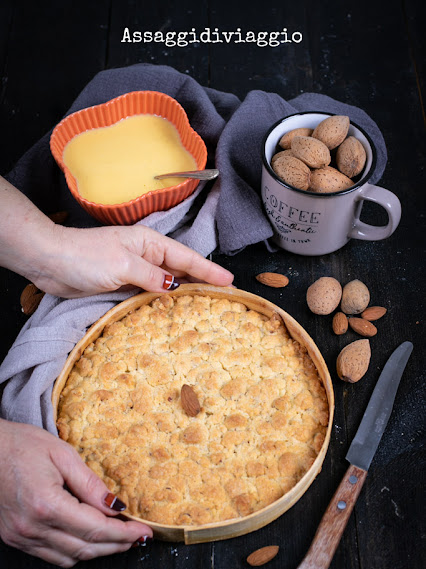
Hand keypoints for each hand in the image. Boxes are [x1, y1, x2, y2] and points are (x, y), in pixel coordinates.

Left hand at [0, 176, 233, 297]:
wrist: (50, 261)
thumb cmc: (86, 256)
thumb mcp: (124, 265)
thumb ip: (152, 277)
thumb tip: (176, 287)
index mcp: (150, 243)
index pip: (187, 258)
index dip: (209, 271)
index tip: (230, 282)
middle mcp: (146, 256)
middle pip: (181, 270)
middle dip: (202, 282)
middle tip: (225, 297)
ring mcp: (134, 270)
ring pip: (167, 283)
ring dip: (184, 293)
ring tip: (207, 306)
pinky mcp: (122, 284)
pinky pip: (150, 293)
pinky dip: (163, 301)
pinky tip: (173, 311)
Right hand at [0, 419, 152, 566]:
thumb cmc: (20, 445)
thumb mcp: (62, 454)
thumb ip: (90, 484)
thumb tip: (117, 507)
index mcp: (46, 504)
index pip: (96, 529)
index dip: (124, 534)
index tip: (145, 532)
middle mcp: (32, 528)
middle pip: (86, 548)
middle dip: (117, 545)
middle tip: (138, 537)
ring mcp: (21, 537)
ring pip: (70, 558)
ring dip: (98, 551)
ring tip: (119, 538)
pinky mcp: (14, 539)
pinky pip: (52, 556)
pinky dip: (75, 551)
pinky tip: (89, 538)